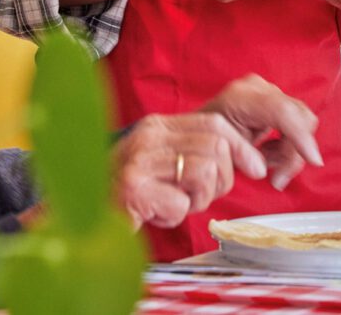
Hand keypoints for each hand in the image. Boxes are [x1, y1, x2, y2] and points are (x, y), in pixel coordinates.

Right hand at [112, 111, 267, 227]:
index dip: (242, 147)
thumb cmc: (128, 193)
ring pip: (205, 174)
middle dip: (222, 179)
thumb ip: (194, 152)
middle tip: (200, 196)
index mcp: (157, 126)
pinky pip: (181, 204)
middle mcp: (147, 137)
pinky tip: (156, 214)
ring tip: (173, 204)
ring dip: (198, 200)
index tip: (256, 168)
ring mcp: (139, 161)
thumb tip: (247, 159)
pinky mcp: (134, 189)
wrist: (83, 215)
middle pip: (217, 148)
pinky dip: (175, 217)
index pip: (214, 124)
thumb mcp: (163, 163)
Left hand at [201, 74, 323, 190]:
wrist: (197, 133)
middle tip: (277, 178)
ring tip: (267, 164)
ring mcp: (267, 91)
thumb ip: (250, 159)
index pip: (283, 112)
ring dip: (290, 150)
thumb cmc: (206, 143)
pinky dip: (287, 144)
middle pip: (299, 118)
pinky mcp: (273, 100)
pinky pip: (295, 123)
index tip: (313, 161)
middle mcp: (259, 88)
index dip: (301, 137)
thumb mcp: (224, 153)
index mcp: (242, 97)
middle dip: (295, 151)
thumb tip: (274, 175)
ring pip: (302, 122)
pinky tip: (267, 153)